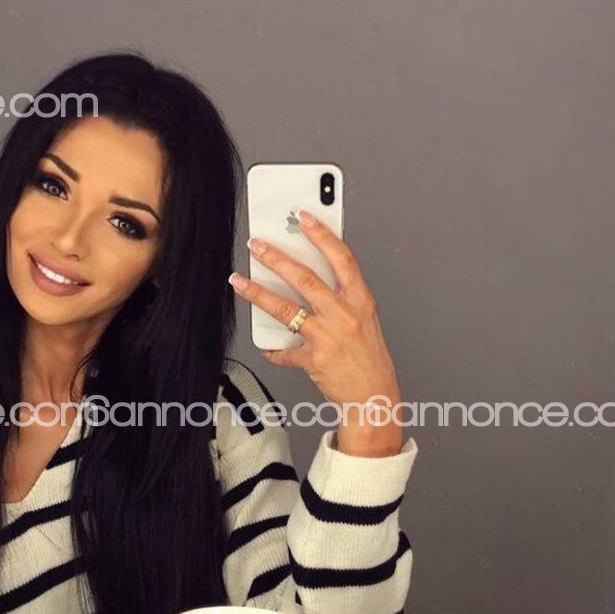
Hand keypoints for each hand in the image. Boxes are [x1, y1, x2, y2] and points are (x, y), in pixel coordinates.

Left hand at [229, 209, 403, 455]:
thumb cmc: (368, 357)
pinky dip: (272, 349)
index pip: (342, 258)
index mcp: (361, 300)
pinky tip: (265, 345)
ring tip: (239, 280)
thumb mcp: (364, 319)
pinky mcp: (314, 360)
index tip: (304, 217)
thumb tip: (307, 274)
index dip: (322, 235)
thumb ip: (341, 296)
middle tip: (257, 245)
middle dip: (277, 258)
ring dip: (258, 293)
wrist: (375, 396)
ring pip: (286, 309)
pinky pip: (285, 351)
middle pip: (306, 278)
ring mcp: (329, 337)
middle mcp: (345, 315)